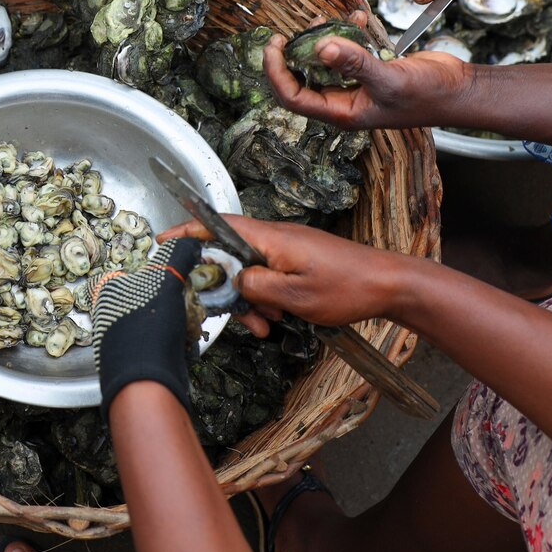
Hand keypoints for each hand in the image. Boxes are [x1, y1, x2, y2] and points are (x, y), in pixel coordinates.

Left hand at [92, 237, 202, 412]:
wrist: (145, 380)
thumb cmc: (148, 324)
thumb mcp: (165, 279)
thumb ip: (177, 255)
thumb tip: (189, 242)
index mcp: (109, 289)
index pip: (136, 270)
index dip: (162, 275)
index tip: (179, 280)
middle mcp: (109, 312)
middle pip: (152, 296)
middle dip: (175, 302)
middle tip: (187, 307)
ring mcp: (121, 337)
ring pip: (160, 319)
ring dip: (180, 322)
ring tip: (187, 328)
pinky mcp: (135, 359)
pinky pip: (161, 341)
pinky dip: (176, 342)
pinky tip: (182, 346)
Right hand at [157, 216, 407, 336]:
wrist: (389, 284)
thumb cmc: (347, 287)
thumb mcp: (295, 296)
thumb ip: (256, 286)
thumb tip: (233, 280)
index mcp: (270, 238)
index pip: (218, 225)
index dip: (187, 232)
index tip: (163, 242)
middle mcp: (274, 237)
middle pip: (229, 254)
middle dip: (224, 285)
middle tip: (227, 313)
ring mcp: (286, 249)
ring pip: (248, 270)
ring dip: (248, 298)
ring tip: (263, 325)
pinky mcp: (296, 261)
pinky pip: (267, 276)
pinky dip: (265, 297)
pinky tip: (276, 319)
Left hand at [262, 12, 472, 129]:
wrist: (460, 90)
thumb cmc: (430, 95)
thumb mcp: (390, 78)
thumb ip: (356, 63)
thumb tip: (322, 47)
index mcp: (341, 112)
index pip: (293, 96)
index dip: (276, 72)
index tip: (273, 45)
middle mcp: (344, 101)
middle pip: (302, 79)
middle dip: (294, 54)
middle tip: (290, 31)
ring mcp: (356, 85)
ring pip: (323, 63)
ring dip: (320, 40)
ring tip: (323, 18)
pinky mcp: (370, 70)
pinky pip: (347, 51)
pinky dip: (347, 34)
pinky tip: (356, 18)